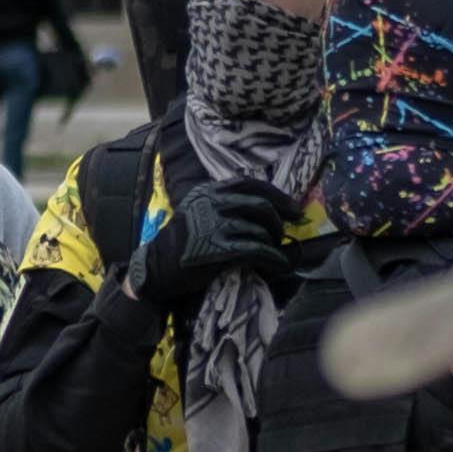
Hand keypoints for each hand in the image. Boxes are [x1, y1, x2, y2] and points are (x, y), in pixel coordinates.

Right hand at [155, 180, 300, 304]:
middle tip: (286, 231)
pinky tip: (280, 265)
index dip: (277, 196)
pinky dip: (273, 258)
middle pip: (259, 205)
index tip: (294, 208)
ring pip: (260, 230)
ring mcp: (215, 225)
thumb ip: (224, 205)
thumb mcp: (198, 211)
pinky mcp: (218, 248)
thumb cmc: (182, 241)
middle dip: (279, 220)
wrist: (158, 266)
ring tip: (277, 251)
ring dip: (274, 242)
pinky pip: (256, 251)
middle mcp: (212, 203)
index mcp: (209, 192)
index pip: (250, 185)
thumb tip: (266, 209)